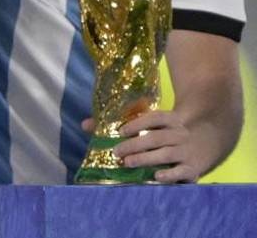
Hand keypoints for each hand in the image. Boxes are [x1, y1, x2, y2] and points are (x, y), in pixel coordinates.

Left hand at [93, 110, 207, 182]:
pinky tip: (157, 177)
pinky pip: (182, 171)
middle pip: (156, 137)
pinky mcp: (193, 168)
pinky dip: (170, 174)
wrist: (210, 139)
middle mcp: (179, 133)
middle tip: (116, 152)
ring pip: (166, 154)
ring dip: (146, 159)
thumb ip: (120, 123)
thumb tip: (85, 125)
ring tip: (128, 163)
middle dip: (135, 145)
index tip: (121, 131)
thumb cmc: (168, 133)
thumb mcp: (152, 124)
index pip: (155, 117)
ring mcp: (187, 151)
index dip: (138, 123)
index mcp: (170, 119)